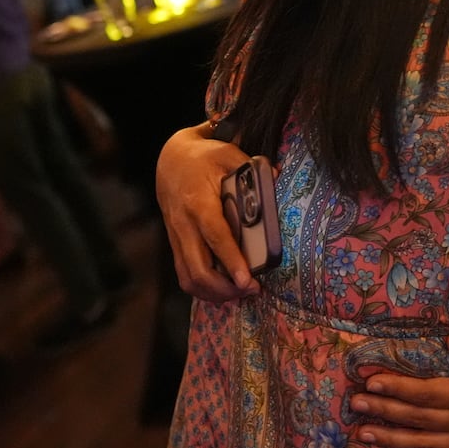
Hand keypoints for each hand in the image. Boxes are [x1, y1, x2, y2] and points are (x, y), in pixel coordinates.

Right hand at [157, 123, 258, 299]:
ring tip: (240, 293)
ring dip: (214, 293)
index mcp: (198, 203)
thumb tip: (278, 176)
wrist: (170, 160)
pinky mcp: (175, 244)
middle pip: (198, 269)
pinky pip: (184, 275)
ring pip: (189, 278)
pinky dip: (202, 289)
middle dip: (225, 288)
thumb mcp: (227, 154)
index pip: (216, 237)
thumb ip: (251, 168)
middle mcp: (184, 224)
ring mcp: (177, 237)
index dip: (231, 261)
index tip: (247, 280)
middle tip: (252, 290)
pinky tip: (223, 290)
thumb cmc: (202, 157)